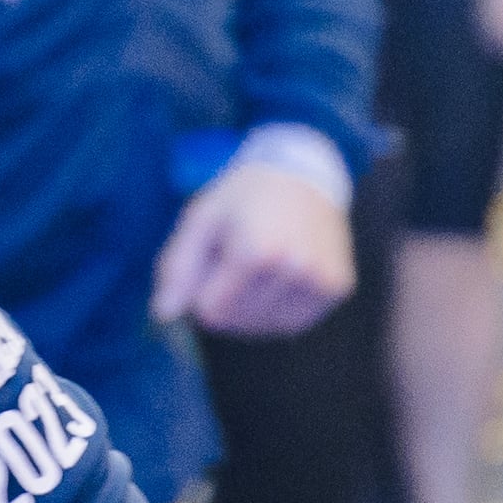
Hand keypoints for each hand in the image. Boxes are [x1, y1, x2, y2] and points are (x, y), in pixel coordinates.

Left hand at [153, 158, 355, 337]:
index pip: (211, 312)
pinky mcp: (338, 288)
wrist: (302, 174)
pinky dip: (278, 309)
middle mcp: (296, 269)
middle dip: (226, 298)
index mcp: (257, 251)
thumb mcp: (200, 219)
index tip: (211, 261)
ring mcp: (322, 281)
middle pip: (238, 323)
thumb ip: (177, 268)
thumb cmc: (243, 197)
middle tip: (236, 258)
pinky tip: (277, 276)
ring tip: (258, 265)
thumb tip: (163, 315)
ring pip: (266, 328)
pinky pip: (293, 323)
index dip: (202, 290)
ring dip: (252, 307)